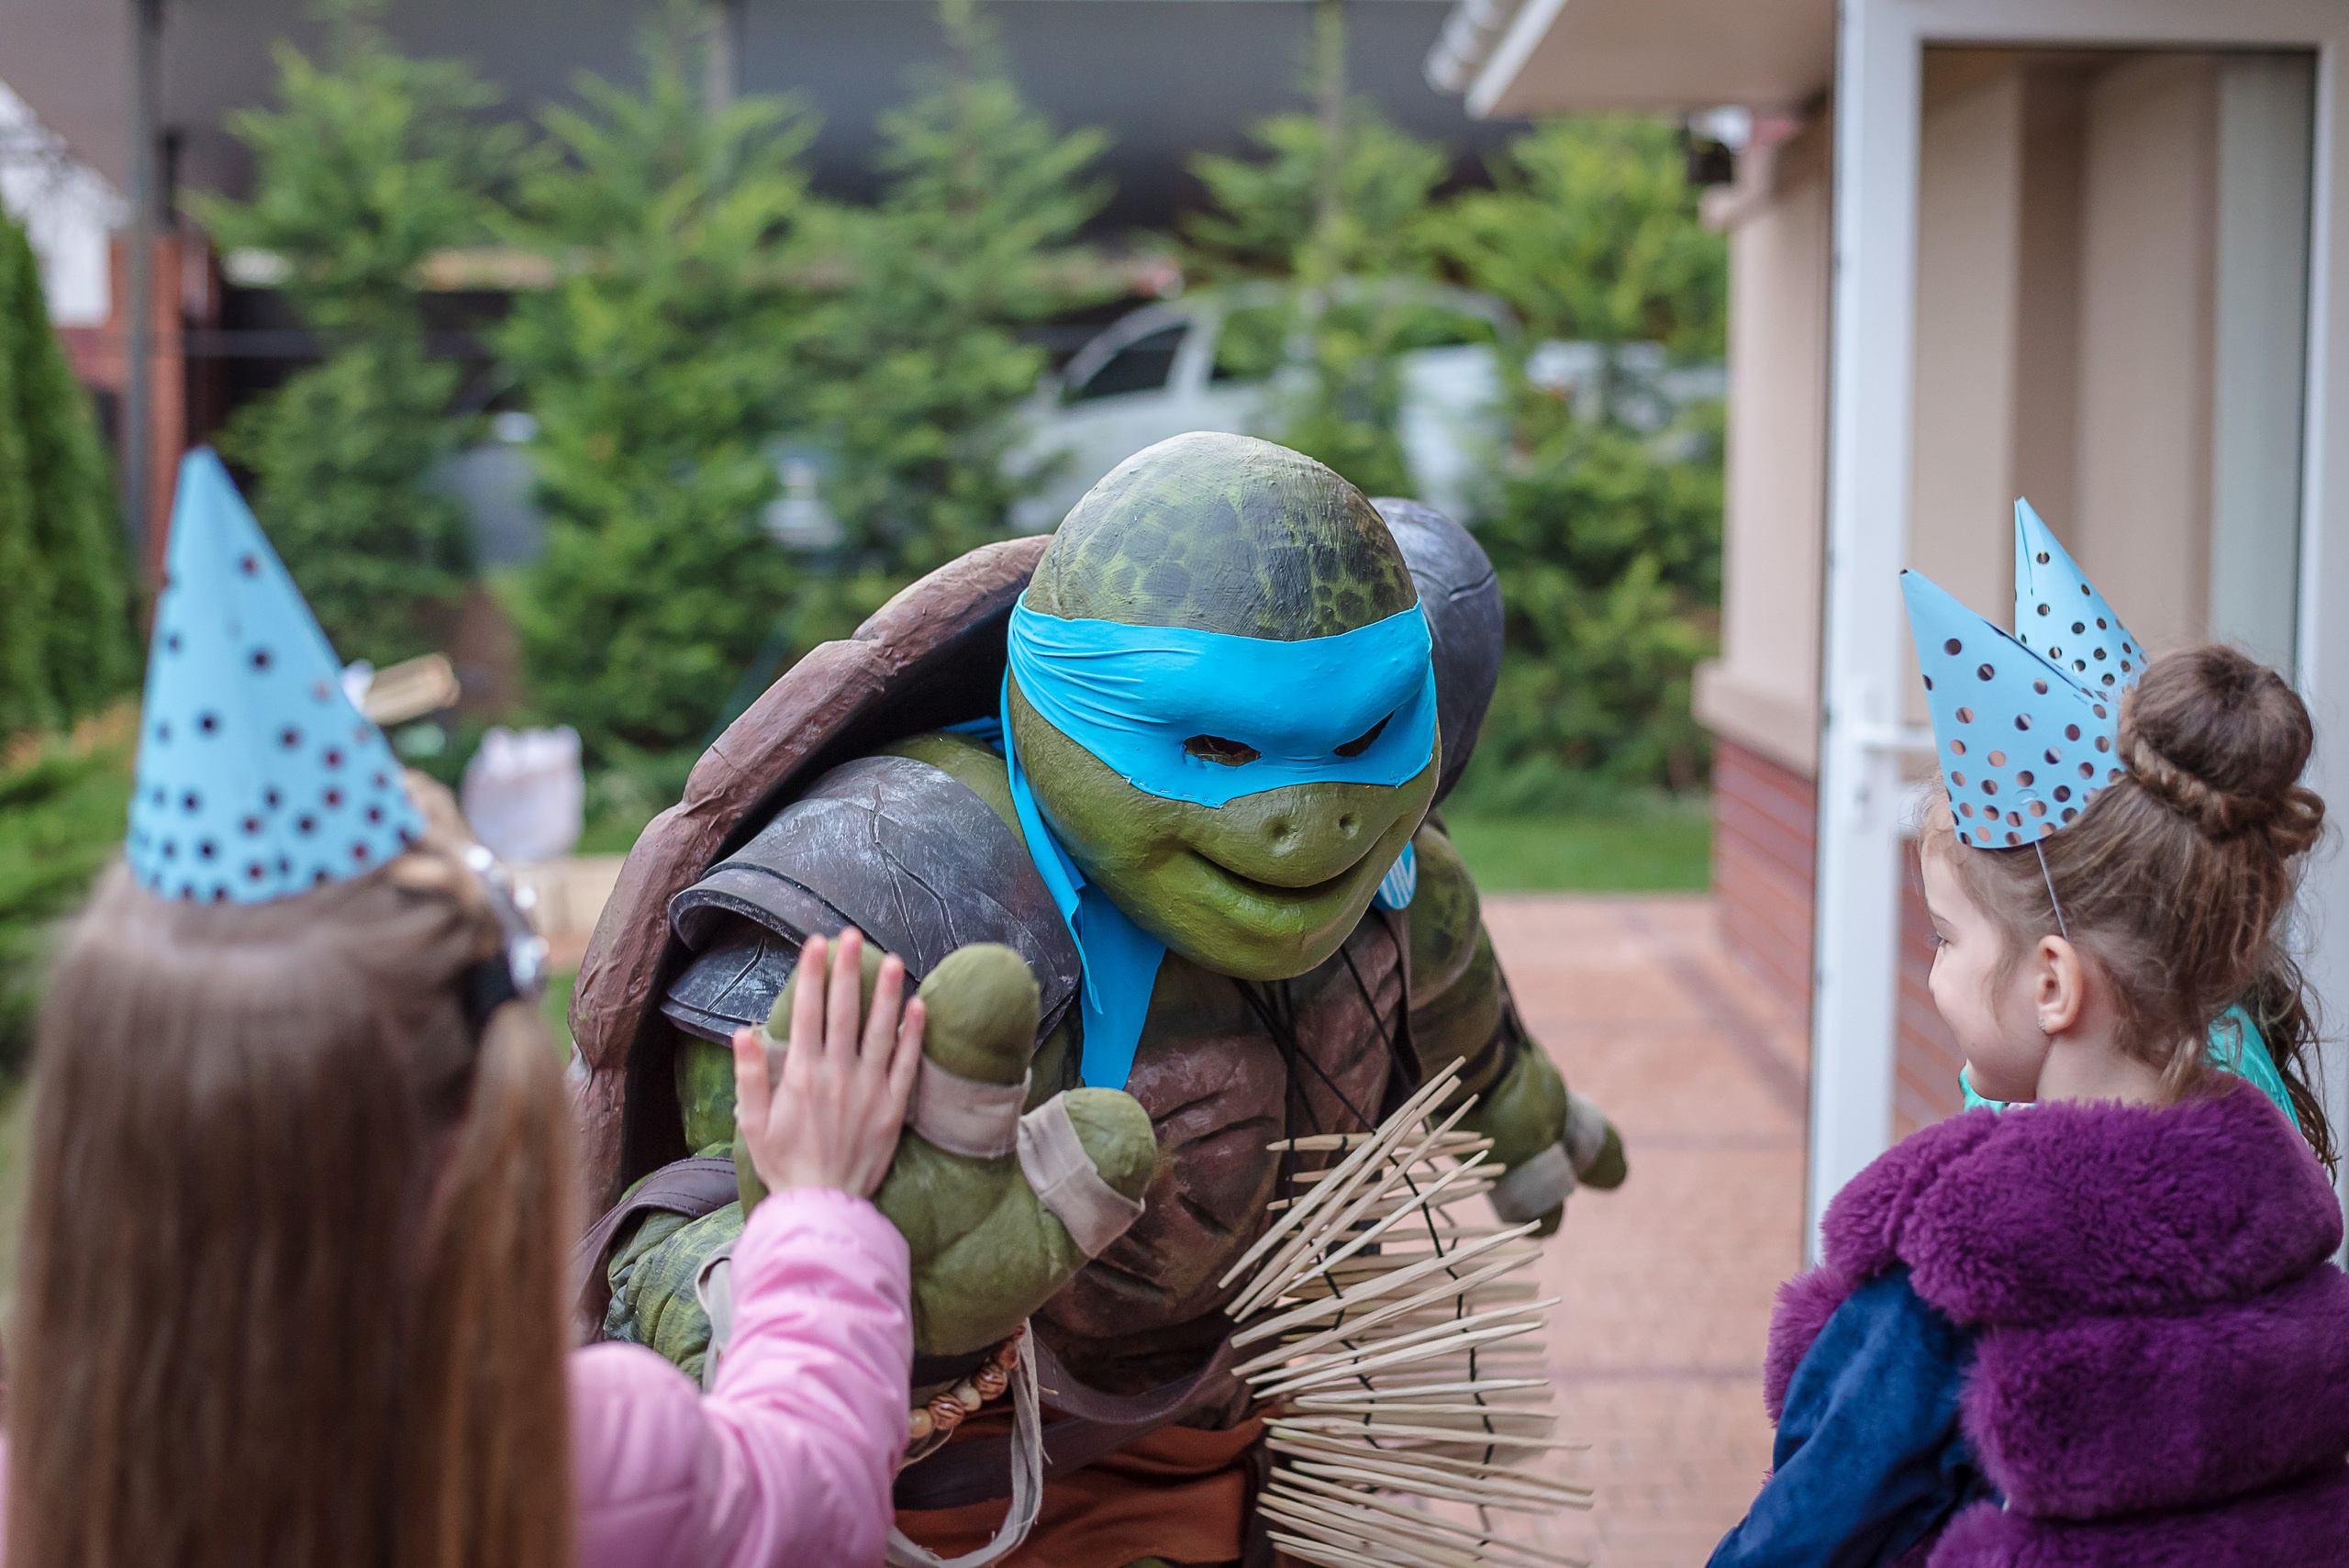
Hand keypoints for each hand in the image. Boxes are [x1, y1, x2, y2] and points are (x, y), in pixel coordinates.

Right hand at [733, 928, 923, 1197]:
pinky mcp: (893, 1107)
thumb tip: (742, 1031)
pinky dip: (912, 1033)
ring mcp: (869, 1090)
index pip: (808, 1013)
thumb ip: (749, 1075)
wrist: (822, 1206)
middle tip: (852, 935)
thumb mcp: (753, 1123)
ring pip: (879, 1030)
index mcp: (801, 1075)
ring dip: (884, 992)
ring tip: (891, 958)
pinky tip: (917, 1006)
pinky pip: (906, 1063)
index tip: (817, 943)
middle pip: (844, 1012)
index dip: (812, 975)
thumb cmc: (784, 1165)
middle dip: (847, 969)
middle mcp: (837, 1075)